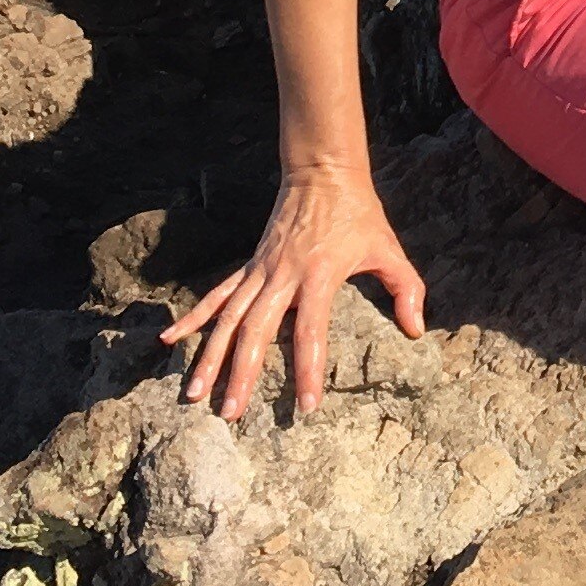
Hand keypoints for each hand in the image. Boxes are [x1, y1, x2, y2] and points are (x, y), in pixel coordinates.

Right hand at [159, 171, 426, 418]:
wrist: (322, 172)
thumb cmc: (359, 214)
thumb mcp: (389, 248)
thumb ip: (406, 289)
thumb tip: (416, 330)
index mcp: (319, 276)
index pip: (310, 331)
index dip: (307, 370)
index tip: (305, 407)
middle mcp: (282, 276)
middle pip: (256, 331)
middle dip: (241, 374)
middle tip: (230, 414)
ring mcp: (259, 271)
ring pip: (228, 319)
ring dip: (208, 356)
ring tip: (193, 393)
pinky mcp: (248, 266)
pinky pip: (216, 296)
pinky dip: (192, 318)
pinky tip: (168, 340)